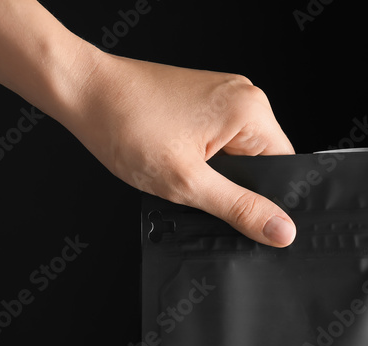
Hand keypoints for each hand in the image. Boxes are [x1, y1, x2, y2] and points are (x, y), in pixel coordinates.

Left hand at [65, 51, 296, 246]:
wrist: (83, 93)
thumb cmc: (126, 126)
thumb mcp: (188, 183)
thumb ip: (239, 208)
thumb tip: (281, 230)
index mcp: (251, 110)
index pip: (284, 168)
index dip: (268, 200)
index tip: (245, 217)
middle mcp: (243, 97)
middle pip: (261, 163)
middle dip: (232, 186)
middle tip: (198, 192)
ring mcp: (221, 97)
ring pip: (236, 156)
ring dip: (212, 174)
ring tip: (180, 170)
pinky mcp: (201, 103)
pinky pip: (218, 143)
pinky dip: (200, 161)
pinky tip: (174, 161)